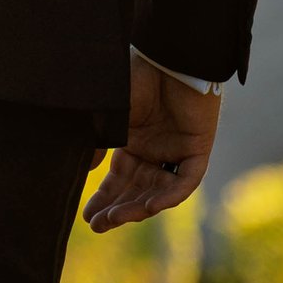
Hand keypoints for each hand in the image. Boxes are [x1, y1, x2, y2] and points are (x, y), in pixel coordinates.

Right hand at [84, 60, 219, 231]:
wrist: (168, 57)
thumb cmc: (134, 78)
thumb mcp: (108, 115)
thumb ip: (98, 142)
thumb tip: (85, 169)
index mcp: (132, 142)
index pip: (118, 180)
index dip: (103, 199)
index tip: (86, 217)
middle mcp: (154, 151)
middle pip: (136, 190)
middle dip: (117, 209)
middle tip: (98, 225)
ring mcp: (176, 151)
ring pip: (158, 191)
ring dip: (138, 207)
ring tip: (116, 219)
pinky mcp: (198, 149)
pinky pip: (184, 181)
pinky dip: (168, 195)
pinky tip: (149, 206)